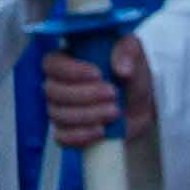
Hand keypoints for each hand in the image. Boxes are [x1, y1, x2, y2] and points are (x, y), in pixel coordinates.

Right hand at [43, 32, 154, 153]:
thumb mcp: (134, 55)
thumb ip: (128, 51)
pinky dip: (81, 136)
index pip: (52, 64)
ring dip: (87, 115)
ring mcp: (60, 110)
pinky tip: (101, 130)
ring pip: (57, 115)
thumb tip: (122, 68)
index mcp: (66, 59)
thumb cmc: (130, 77)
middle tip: (113, 94)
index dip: (71, 71)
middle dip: (84, 95)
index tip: (98, 74)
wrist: (138, 108)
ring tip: (114, 111)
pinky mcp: (67, 132)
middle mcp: (57, 84)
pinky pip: (62, 138)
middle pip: (53, 91)